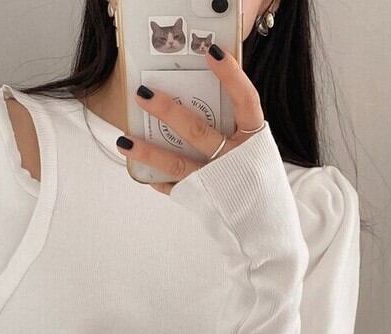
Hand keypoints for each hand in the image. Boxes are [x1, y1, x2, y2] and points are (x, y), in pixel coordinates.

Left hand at [115, 44, 264, 194]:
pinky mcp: (202, 198)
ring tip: (123, 141)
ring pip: (177, 163)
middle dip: (167, 111)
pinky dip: (158, 180)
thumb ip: (234, 126)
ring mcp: (215, 180)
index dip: (231, 76)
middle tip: (142, 94)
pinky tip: (142, 172)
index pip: (245, 101)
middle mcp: (234, 159)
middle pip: (197, 131)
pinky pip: (175, 188)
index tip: (210, 53)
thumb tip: (197, 97)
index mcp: (253, 140)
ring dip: (147, 152)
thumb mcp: (254, 148)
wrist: (267, 223)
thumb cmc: (257, 178)